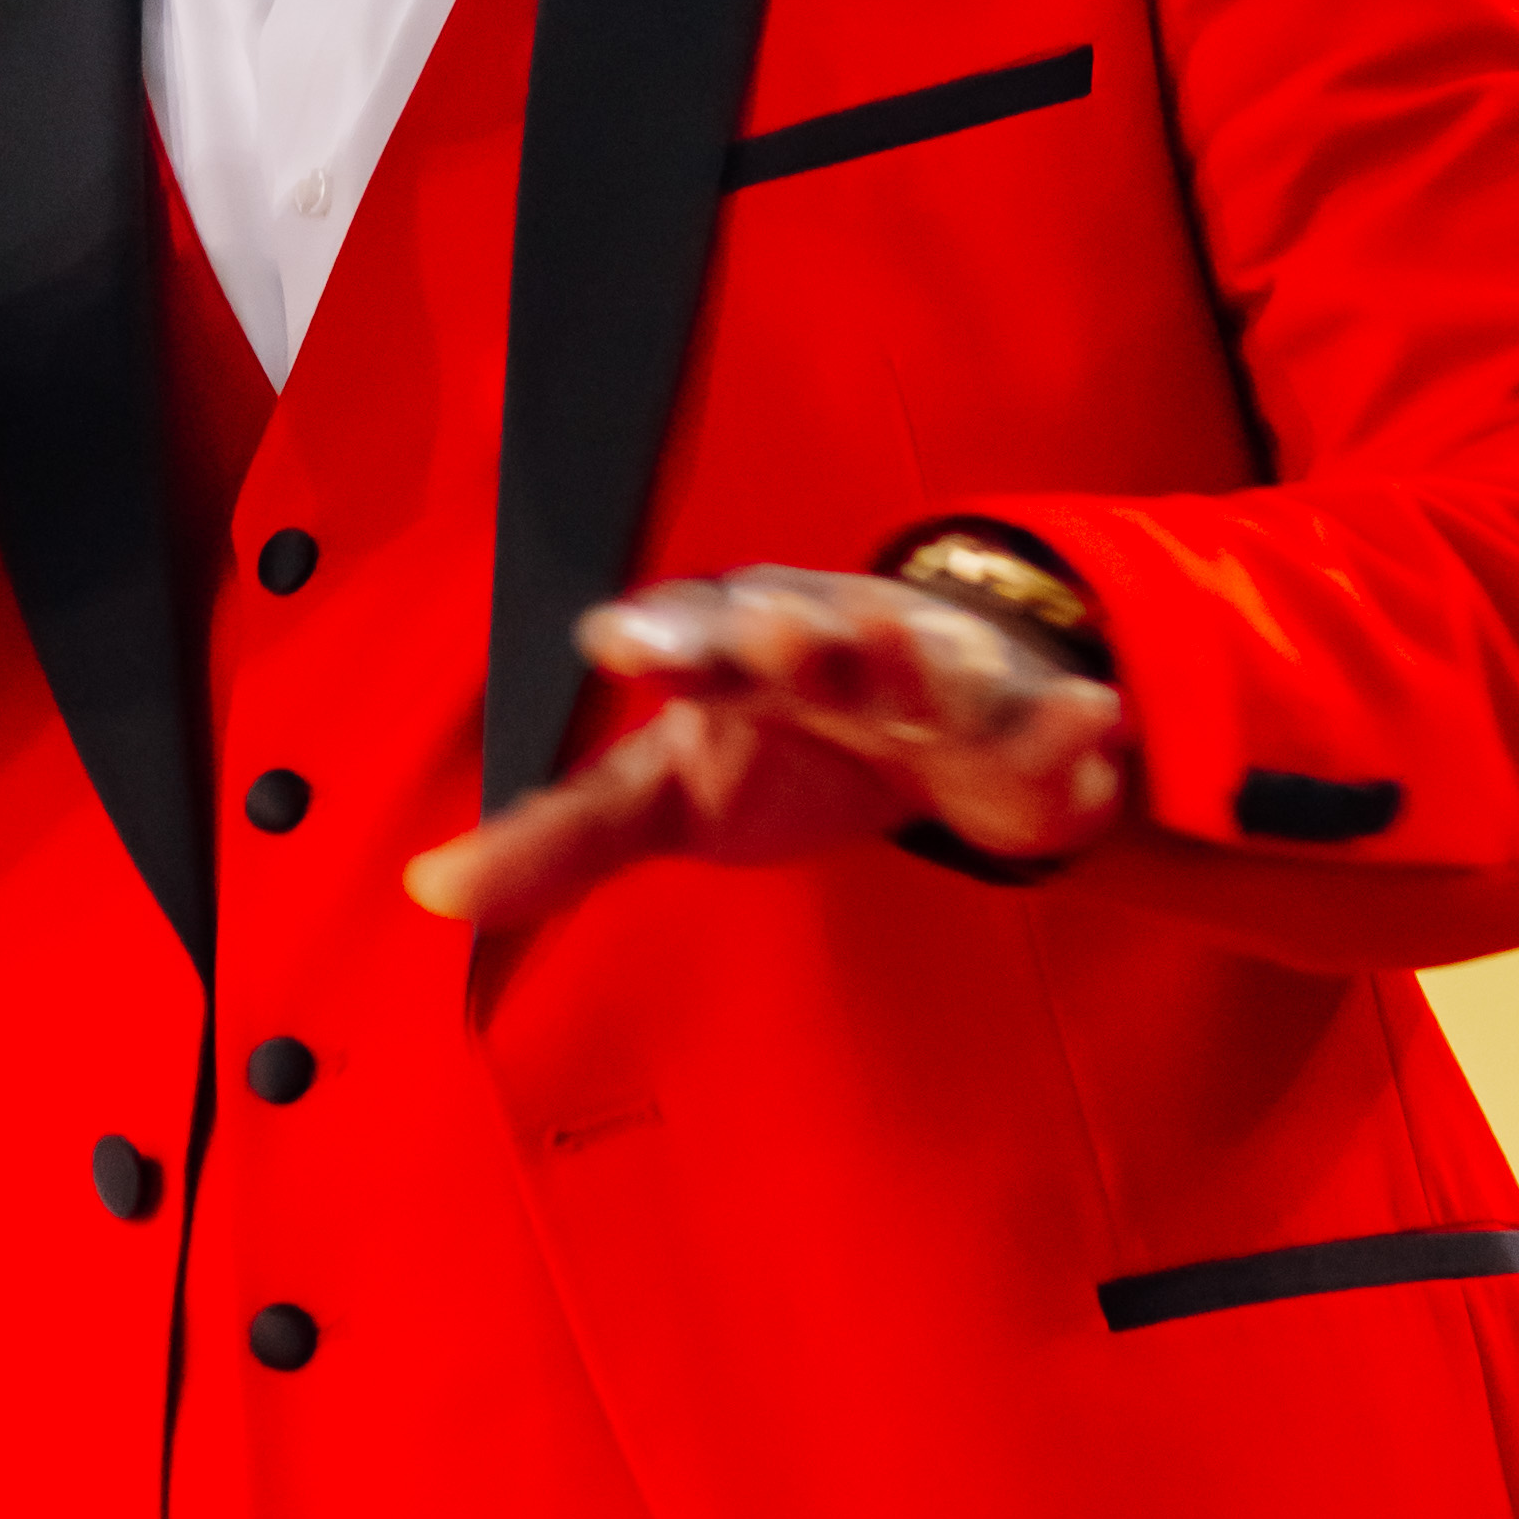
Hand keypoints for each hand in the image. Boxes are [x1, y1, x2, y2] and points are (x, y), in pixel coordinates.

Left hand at [406, 566, 1130, 926]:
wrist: (942, 729)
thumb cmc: (782, 743)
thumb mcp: (668, 796)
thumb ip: (556, 842)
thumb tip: (425, 891)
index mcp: (726, 647)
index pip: (681, 639)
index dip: (657, 638)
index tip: (616, 641)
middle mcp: (824, 635)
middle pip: (797, 627)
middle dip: (784, 627)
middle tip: (774, 631)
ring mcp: (929, 668)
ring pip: (920, 657)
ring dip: (911, 654)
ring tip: (901, 650)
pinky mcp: (1022, 716)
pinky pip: (1049, 718)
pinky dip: (1068, 724)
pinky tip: (1093, 723)